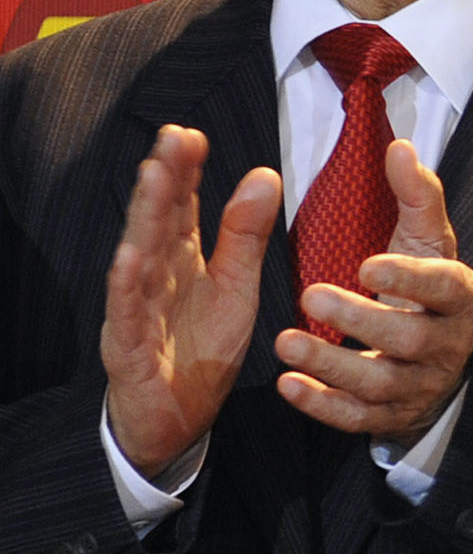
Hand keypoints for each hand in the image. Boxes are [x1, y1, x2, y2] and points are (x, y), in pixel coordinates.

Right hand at [101, 125, 282, 477]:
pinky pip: (128, 315)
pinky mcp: (129, 350)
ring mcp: (137, 312)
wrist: (179, 419)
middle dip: (164, 179)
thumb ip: (246, 234)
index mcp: (180, 260)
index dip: (185, 171)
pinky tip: (129, 258)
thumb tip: (264, 174)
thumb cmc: (202, 348)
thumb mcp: (237, 286)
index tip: (190, 134)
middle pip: (157, 222)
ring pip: (138, 258)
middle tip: (173, 138)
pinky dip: (127, 288)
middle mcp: (154, 278)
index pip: (180, 207)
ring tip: (153, 177)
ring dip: (144, 218)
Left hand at [274, 140, 472, 444]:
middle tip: (310, 295)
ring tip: (285, 341)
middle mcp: (446, 346)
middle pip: (408, 341)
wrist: (439, 358)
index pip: (443, 288)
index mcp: (461, 297)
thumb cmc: (426, 287)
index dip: (408, 280)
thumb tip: (399, 147)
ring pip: (379, 385)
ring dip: (331, 364)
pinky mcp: (389, 417)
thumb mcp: (428, 239)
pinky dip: (322, 405)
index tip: (366, 264)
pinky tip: (290, 384)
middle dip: (360, 321)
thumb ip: (416, 194)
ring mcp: (418, 386)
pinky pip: (357, 419)